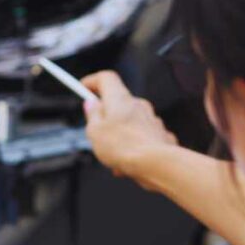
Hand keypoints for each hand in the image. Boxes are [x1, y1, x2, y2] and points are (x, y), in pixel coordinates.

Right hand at [81, 71, 178, 186]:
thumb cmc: (125, 148)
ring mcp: (151, 120)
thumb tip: (92, 105)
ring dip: (120, 135)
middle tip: (95, 130)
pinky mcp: (160, 135)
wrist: (155, 164)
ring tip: (112, 156)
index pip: (106, 78)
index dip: (93, 81)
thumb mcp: (95, 132)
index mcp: (119, 99)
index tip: (83, 88)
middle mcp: (138, 105)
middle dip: (106, 116)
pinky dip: (134, 147)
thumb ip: (92, 116)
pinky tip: (128, 165)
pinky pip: (142, 137)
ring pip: (130, 122)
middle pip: (118, 102)